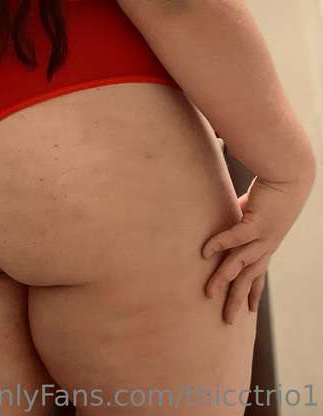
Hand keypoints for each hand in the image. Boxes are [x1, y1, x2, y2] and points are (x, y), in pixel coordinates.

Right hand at [201, 172, 313, 324]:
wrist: (288, 175)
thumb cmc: (273, 188)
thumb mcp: (256, 209)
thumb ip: (243, 217)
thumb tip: (230, 216)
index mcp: (268, 243)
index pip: (260, 273)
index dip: (254, 292)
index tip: (250, 311)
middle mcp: (267, 244)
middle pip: (249, 278)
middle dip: (238, 299)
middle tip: (226, 320)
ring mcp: (263, 236)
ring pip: (241, 264)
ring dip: (224, 279)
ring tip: (209, 292)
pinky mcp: (256, 222)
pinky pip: (235, 237)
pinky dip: (219, 245)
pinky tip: (205, 252)